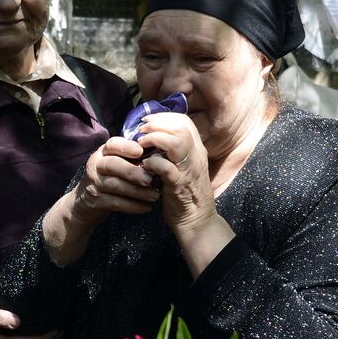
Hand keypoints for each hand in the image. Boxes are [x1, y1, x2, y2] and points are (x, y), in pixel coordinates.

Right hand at [67, 136, 161, 227]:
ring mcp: (93, 183)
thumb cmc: (108, 179)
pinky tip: (146, 208)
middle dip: (132, 171)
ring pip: (115, 185)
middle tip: (151, 179)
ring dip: (137, 191)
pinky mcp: (95, 201)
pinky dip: (132, 206)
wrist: (84, 204)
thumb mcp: (115, 164)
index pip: (112, 144)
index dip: (126, 146)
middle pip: (112, 164)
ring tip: (155, 196)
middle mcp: (95, 165)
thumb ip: (131, 159)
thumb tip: (160, 156)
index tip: (141, 151)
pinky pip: (115, 203)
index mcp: (102, 153)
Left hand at [134, 112, 215, 231]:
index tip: (147, 122)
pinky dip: (153, 163)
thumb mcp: (185, 166)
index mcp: (196, 150)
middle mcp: (196, 156)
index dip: (164, 117)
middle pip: (181, 127)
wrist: (197, 220)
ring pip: (177, 143)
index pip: (184, 122)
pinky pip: (167, 168)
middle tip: (141, 130)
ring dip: (155, 139)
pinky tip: (145, 165)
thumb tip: (155, 137)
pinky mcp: (179, 185)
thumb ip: (175, 151)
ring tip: (141, 143)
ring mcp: (189, 170)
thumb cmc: (185, 193)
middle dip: (157, 124)